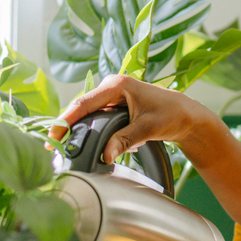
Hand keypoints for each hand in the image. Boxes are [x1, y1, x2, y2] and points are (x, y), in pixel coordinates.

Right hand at [50, 74, 222, 163]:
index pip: (83, 103)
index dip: (65, 120)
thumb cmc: (173, 115)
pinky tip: (106, 145)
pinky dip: (98, 134)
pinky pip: (99, 121)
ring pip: (89, 117)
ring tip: (76, 150)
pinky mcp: (116, 107)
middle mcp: (111, 87)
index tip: (52, 138)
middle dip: (70, 129)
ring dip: (85, 133)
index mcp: (117, 84)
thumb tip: (106, 155)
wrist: (188, 116)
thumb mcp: (148, 128)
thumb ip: (125, 140)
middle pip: (81, 110)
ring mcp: (113, 97)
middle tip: (55, 150)